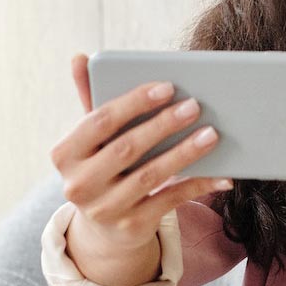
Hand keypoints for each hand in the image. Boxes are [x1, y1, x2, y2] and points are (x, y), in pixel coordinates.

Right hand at [49, 52, 231, 252]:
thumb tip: (79, 56)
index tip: (168, 86)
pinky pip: (169, 201)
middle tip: (195, 105)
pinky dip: (197, 186)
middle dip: (163, 125)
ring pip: (150, 176)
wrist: (103, 229)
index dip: (134, 102)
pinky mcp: (131, 227)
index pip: (100, 121)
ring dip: (184, 153)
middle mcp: (79, 184)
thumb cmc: (101, 165)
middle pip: (127, 148)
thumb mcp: (92, 137)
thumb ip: (90, 97)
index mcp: (65, 154)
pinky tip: (221, 174)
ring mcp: (104, 209)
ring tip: (212, 134)